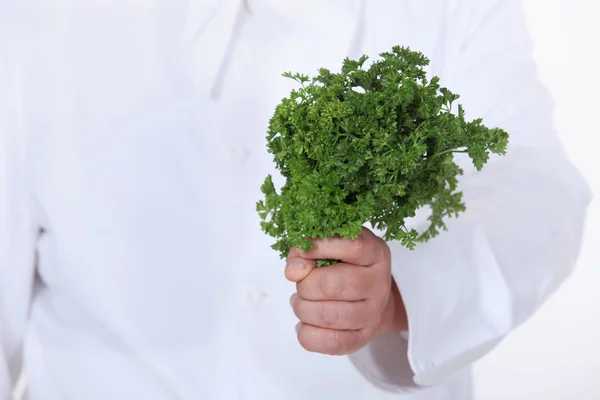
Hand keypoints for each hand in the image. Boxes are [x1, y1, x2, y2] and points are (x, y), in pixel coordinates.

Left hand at [285, 227, 407, 355]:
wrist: (367, 295)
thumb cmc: (342, 265)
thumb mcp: (329, 246)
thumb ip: (307, 250)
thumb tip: (294, 271)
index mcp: (375, 253)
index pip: (352, 247)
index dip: (319, 248)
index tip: (302, 252)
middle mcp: (379, 283)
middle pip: (333, 285)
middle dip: (305, 285)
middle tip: (300, 283)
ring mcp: (373, 313)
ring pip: (329, 316)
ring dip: (303, 309)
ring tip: (300, 302)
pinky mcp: (363, 337)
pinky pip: (331, 343)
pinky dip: (307, 334)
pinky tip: (304, 323)